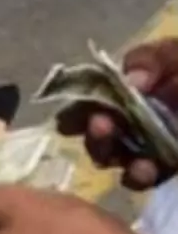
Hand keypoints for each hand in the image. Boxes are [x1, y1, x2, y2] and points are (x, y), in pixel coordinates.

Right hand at [56, 38, 177, 189]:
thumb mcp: (177, 56)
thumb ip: (153, 57)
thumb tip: (131, 79)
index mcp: (135, 89)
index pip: (94, 98)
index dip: (77, 108)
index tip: (68, 118)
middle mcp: (135, 119)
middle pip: (97, 129)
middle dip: (91, 130)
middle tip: (100, 125)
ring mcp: (150, 147)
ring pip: (112, 155)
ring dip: (107, 151)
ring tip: (118, 149)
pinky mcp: (165, 171)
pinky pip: (140, 178)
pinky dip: (136, 175)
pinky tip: (144, 168)